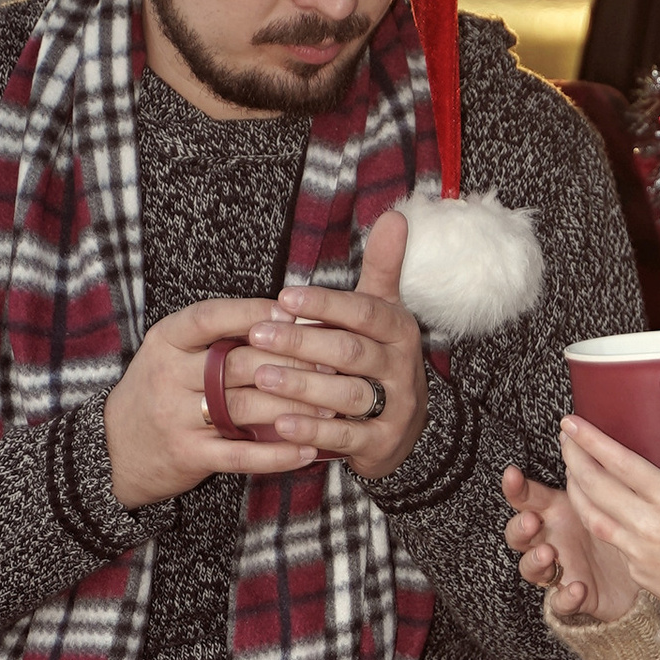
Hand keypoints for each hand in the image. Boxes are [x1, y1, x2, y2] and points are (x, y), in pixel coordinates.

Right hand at [102, 292, 318, 507]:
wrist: (114, 449)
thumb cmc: (159, 392)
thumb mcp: (172, 353)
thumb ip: (216, 336)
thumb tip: (286, 317)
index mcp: (166, 341)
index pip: (211, 317)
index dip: (252, 313)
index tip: (292, 312)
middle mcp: (167, 376)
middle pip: (238, 363)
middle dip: (291, 362)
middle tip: (333, 363)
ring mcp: (176, 417)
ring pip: (245, 407)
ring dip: (294, 407)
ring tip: (332, 406)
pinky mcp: (187, 455)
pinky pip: (240, 455)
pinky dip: (277, 454)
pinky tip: (307, 451)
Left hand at [230, 206, 429, 479]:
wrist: (402, 428)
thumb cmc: (378, 358)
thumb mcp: (382, 312)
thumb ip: (382, 267)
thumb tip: (395, 215)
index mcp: (400, 330)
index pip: (364, 312)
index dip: (325, 304)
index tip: (284, 297)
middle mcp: (403, 368)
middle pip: (350, 352)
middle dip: (302, 343)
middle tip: (257, 336)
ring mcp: (396, 407)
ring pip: (347, 394)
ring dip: (302, 387)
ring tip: (260, 377)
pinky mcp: (383, 443)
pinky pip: (346, 436)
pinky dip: (313, 430)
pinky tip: (280, 424)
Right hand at [503, 462, 636, 624]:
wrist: (639, 575)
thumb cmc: (619, 529)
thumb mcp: (608, 500)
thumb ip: (594, 477)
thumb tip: (588, 438)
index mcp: (556, 513)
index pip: (526, 498)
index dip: (515, 488)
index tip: (513, 474)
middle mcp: (550, 540)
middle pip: (518, 534)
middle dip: (520, 527)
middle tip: (532, 521)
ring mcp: (558, 571)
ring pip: (529, 568)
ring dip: (535, 561)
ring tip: (550, 553)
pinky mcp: (572, 599)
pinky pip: (559, 603)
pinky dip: (564, 597)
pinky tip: (577, 589)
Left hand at [558, 420, 659, 611]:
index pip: (621, 463)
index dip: (592, 441)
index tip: (572, 422)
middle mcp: (648, 524)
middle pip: (595, 486)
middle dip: (574, 457)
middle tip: (567, 438)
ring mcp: (638, 550)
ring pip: (591, 515)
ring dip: (576, 489)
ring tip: (572, 468)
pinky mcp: (636, 570)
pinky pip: (609, 539)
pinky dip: (596, 518)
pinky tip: (594, 506)